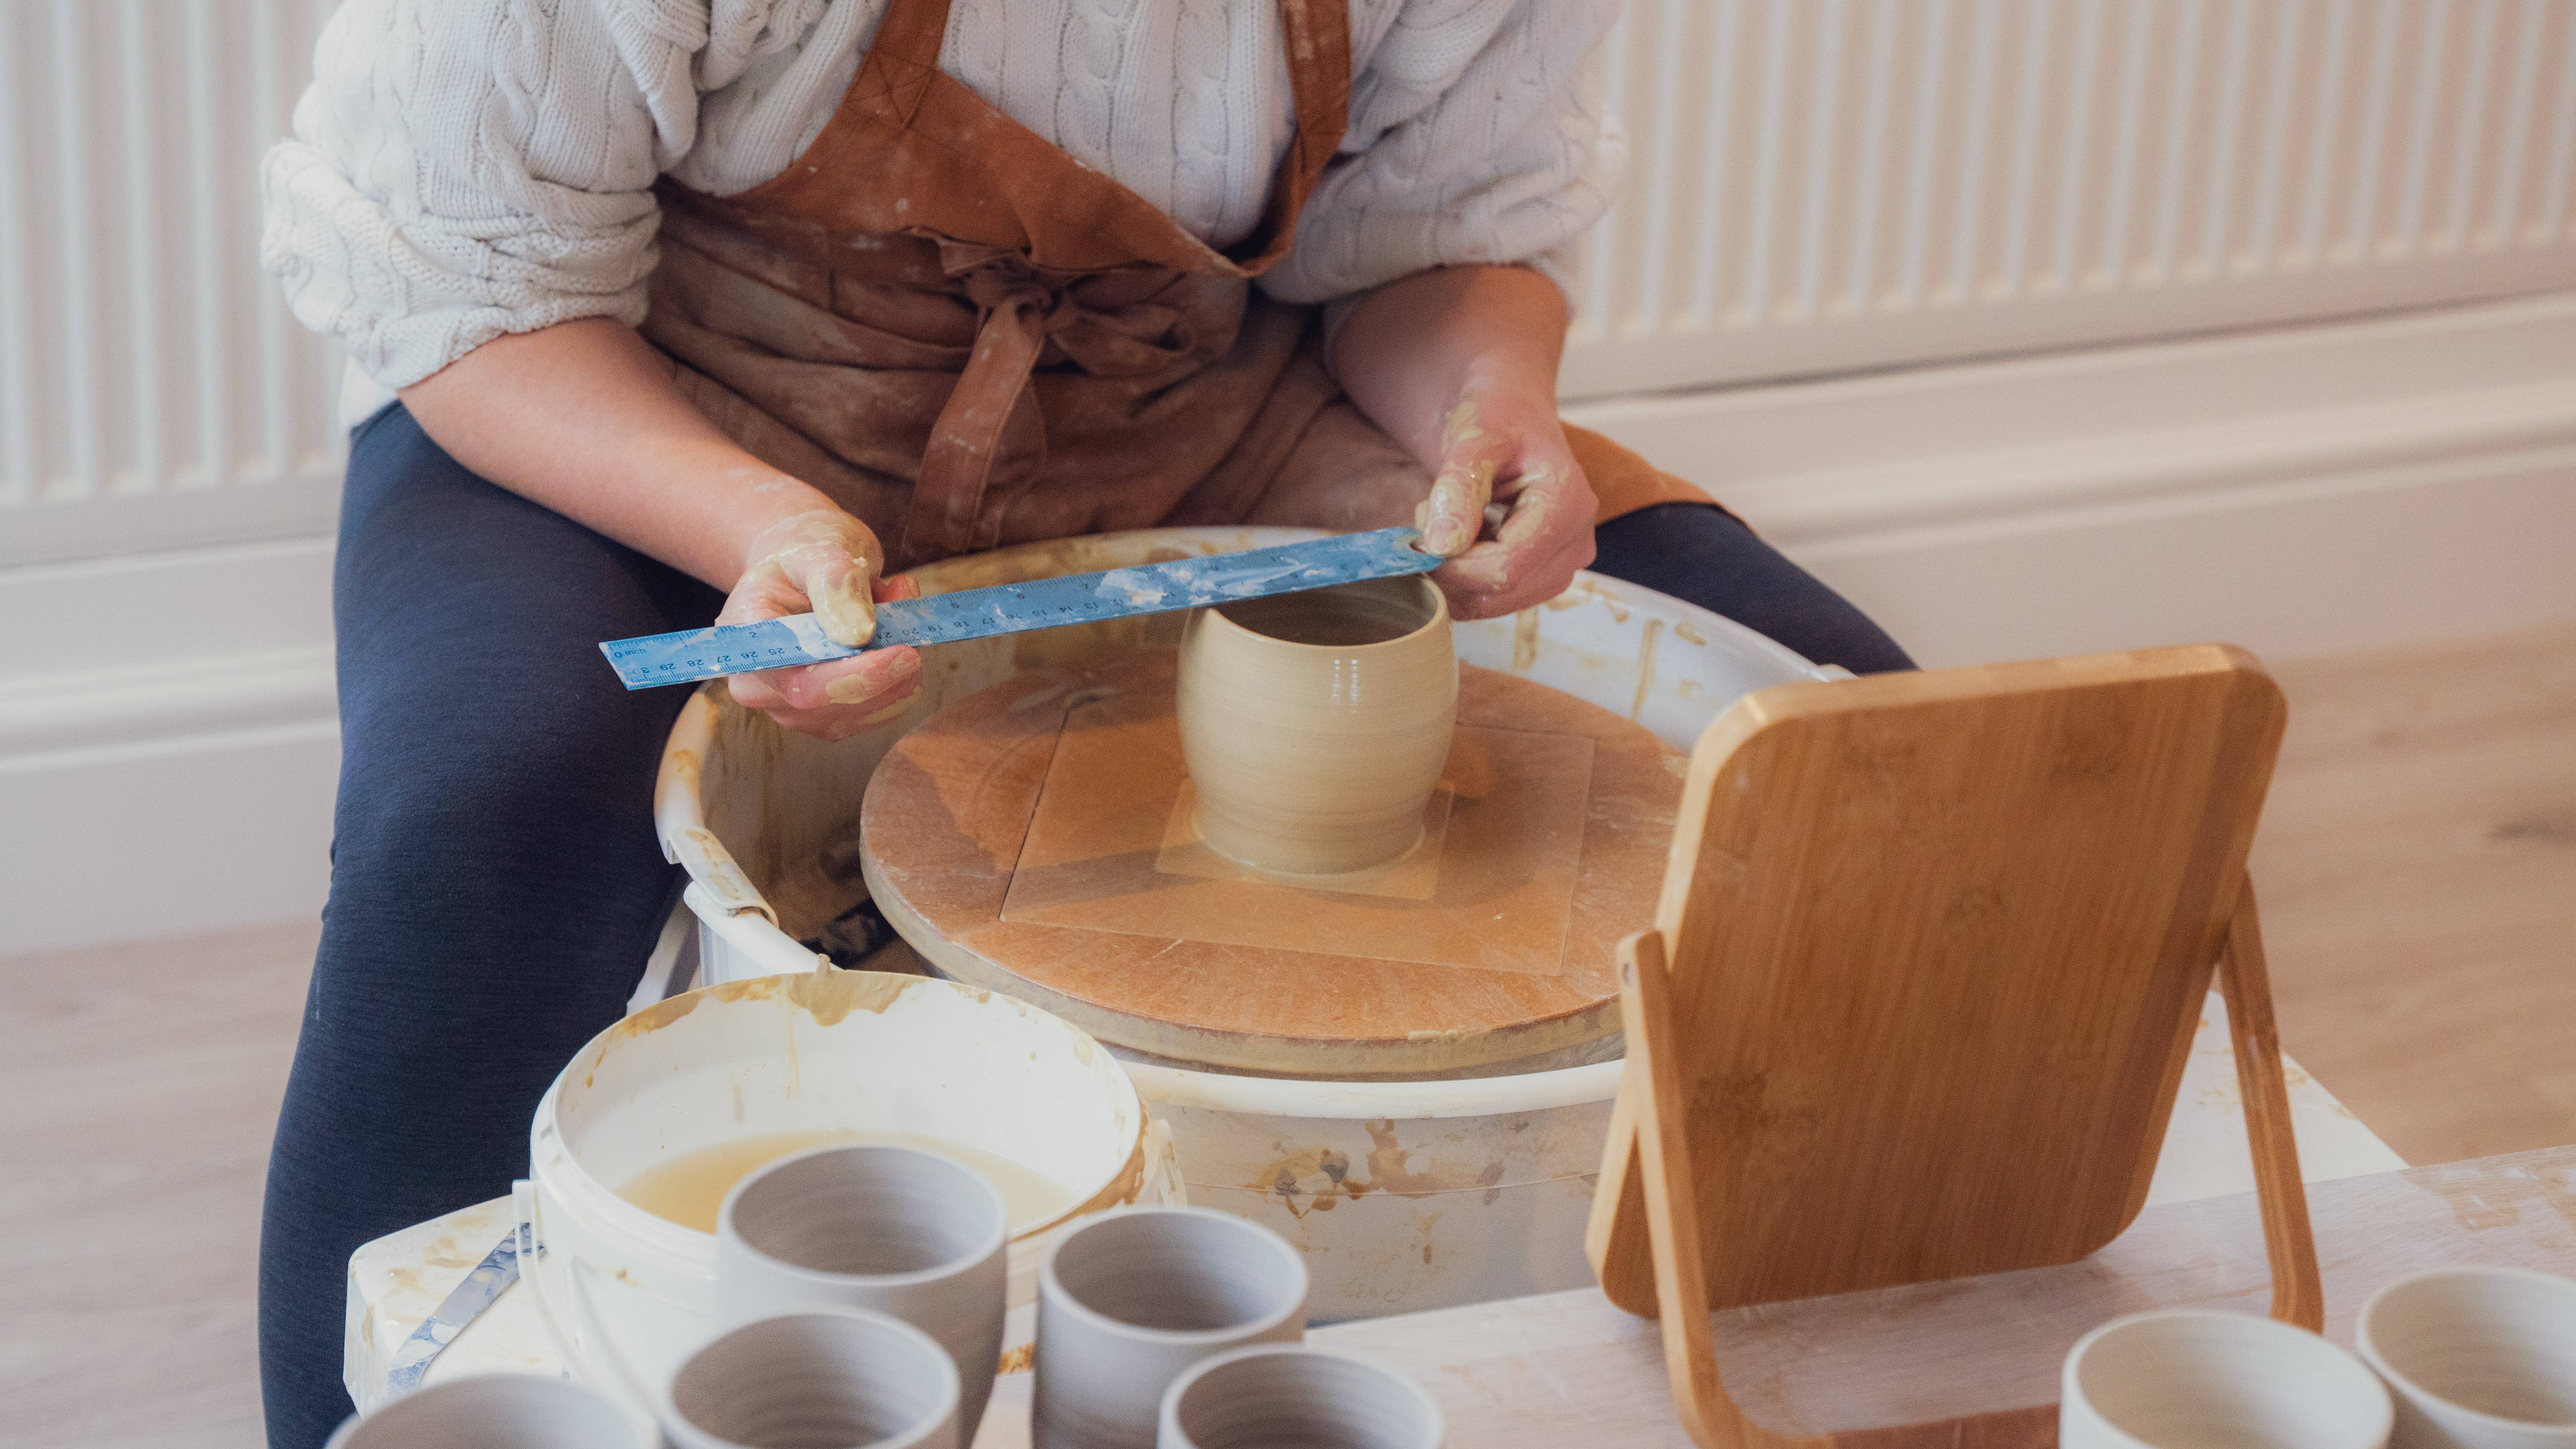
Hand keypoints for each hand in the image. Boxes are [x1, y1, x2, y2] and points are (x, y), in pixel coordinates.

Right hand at [719, 510, 924, 739]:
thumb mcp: (820, 550)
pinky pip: (884, 708)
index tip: (905, 651)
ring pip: (867, 709)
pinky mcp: (831, 718)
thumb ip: (837, 585)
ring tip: (894, 599)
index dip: (854, 677)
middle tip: (906, 596)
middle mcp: (761, 688)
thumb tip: (859, 634)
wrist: (803, 568)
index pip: (799, 682)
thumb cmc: (805, 554)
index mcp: (750, 643)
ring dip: (900, 661)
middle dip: (887, 664)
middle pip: (833, 705)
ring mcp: (794, 710)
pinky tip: (895, 629)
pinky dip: (904, 671)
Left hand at [1414, 386, 1597, 619]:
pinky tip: (1464, 540)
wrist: (1514, 418)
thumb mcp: (1473, 441)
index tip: (1420, 542)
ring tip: (1449, 524)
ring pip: (1497, 603)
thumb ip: (1458, 488)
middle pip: (1504, 591)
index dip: (1455, 567)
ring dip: (1457, 575)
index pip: (1507, 567)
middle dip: (1453, 570)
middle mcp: (1578, 542)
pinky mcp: (1548, 574)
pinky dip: (1467, 579)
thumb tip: (1442, 546)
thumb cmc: (1498, 421)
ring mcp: (1566, 563)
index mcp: (1568, 504)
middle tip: (1432, 524)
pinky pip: (1497, 598)